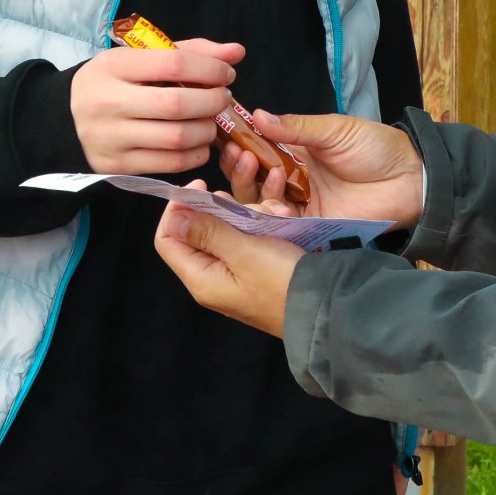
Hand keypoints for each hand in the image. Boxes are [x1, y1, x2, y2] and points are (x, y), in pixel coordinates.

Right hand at [70, 38, 244, 175]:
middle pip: (177, 104)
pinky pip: (170, 163)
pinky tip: (198, 143)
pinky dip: (195, 154)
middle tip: (222, 98)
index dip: (210, 68)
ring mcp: (111, 137)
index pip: (173, 63)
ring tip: (210, 121)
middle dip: (212, 101)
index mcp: (113, 66)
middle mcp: (108, 102)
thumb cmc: (113, 83)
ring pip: (177, 137)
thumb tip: (236, 52)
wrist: (65, 120)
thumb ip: (188, 52)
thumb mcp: (139, 59)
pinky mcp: (118, 166)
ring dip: (207, 130)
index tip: (226, 73)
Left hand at [152, 184, 302, 336]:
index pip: (168, 239)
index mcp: (201, 278)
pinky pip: (252, 237)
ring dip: (251, 213)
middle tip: (248, 203)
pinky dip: (265, 224)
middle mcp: (214, 277)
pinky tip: (285, 217)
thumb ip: (207, 232)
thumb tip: (174, 218)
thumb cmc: (283, 283)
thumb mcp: (243, 252)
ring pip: (230, 229)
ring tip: (275, 211)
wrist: (327, 308)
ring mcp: (237, 273)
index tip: (201, 186)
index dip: (177, 209)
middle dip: (223, 208)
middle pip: (200, 230)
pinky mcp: (258, 267)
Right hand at [220, 110, 422, 229]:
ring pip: (258, 201)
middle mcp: (291, 178)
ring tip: (257, 169)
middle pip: (250, 177)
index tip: (222, 133)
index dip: (238, 142)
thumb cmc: (376, 148)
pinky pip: (279, 225)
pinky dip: (269, 215)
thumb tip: (258, 115)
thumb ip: (296, 127)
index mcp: (295, 151)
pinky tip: (272, 203)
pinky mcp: (310, 226)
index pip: (257, 147)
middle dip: (237, 166)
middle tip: (237, 153)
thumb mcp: (334, 129)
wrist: (410, 180)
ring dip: (249, 187)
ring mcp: (299, 204)